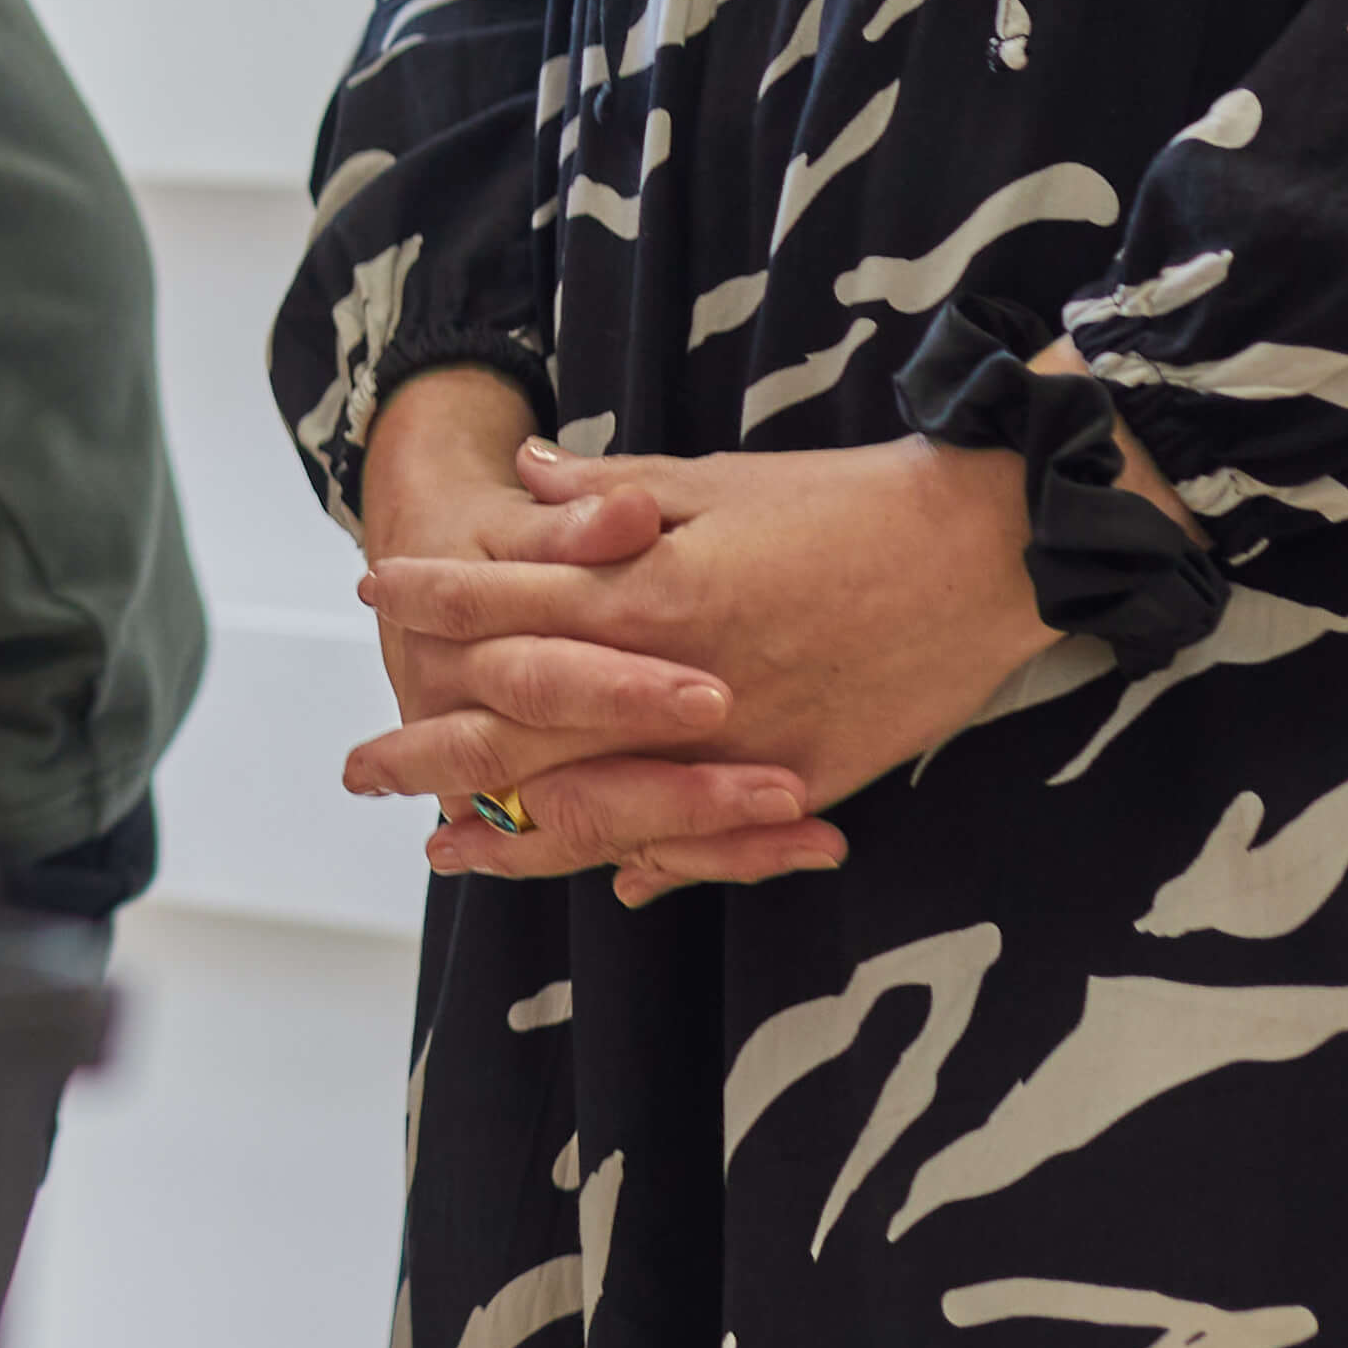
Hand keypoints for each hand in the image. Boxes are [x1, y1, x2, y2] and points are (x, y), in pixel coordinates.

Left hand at [357, 434, 1072, 901]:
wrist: (986, 545)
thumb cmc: (849, 503)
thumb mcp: (719, 482)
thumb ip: (613, 494)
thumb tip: (524, 470)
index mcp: (652, 588)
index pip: (509, 599)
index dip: (435, 597)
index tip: (372, 594)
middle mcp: (678, 675)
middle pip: (524, 724)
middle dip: (433, 747)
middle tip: (360, 768)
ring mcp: (739, 739)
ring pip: (597, 802)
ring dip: (514, 830)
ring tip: (445, 846)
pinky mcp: (805, 777)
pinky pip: (706, 839)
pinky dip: (648, 861)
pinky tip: (601, 877)